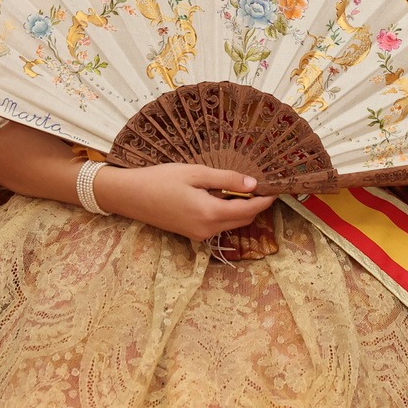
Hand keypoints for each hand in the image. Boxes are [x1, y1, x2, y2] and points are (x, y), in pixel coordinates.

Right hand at [95, 163, 274, 241]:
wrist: (131, 196)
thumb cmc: (161, 180)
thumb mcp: (196, 173)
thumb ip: (226, 179)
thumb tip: (254, 184)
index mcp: (210, 213)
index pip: (249, 210)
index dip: (266, 200)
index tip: (276, 187)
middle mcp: (207, 230)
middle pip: (243, 220)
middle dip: (257, 205)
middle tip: (263, 184)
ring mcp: (199, 235)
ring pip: (232, 223)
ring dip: (242, 209)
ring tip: (244, 186)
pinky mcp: (192, 234)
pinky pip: (218, 224)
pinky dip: (227, 212)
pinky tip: (223, 194)